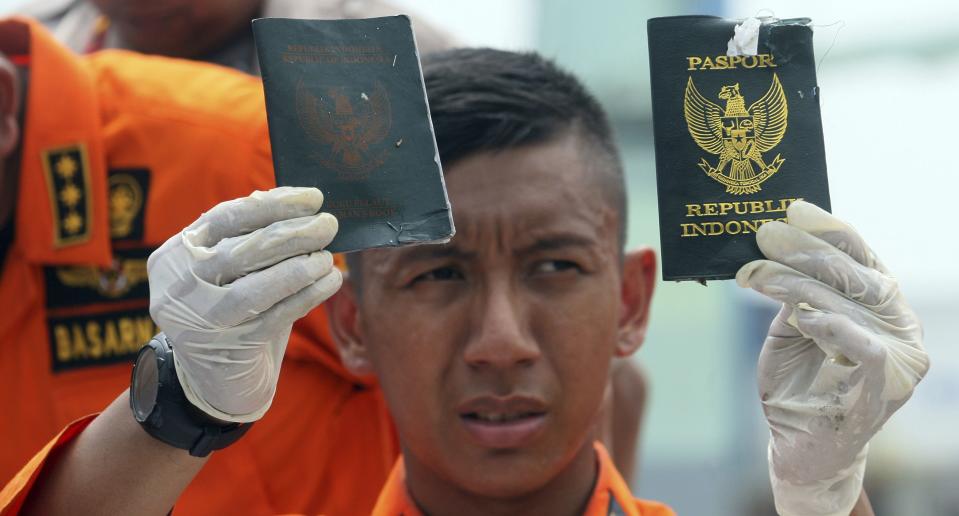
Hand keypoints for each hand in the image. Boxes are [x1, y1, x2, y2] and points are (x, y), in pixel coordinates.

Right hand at [147, 187, 341, 422]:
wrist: (215, 382)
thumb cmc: (230, 314)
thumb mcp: (229, 274)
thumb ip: (251, 240)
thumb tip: (297, 205)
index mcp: (173, 257)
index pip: (224, 218)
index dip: (272, 205)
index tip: (312, 199)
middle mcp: (179, 288)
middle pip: (242, 251)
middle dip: (292, 234)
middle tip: (329, 224)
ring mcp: (200, 322)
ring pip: (256, 287)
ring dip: (300, 267)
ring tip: (328, 257)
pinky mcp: (228, 349)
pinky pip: (275, 317)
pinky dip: (307, 296)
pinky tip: (330, 282)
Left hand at [736, 201, 928, 515]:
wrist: (800, 446)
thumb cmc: (796, 384)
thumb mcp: (789, 329)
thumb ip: (794, 295)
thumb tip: (772, 250)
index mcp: (881, 306)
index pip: (861, 258)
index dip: (831, 230)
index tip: (794, 209)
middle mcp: (900, 325)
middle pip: (855, 275)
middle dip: (807, 251)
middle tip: (765, 234)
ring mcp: (901, 354)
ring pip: (852, 305)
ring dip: (801, 284)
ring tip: (759, 272)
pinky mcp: (888, 384)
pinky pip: (865, 345)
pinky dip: (832, 325)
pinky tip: (803, 314)